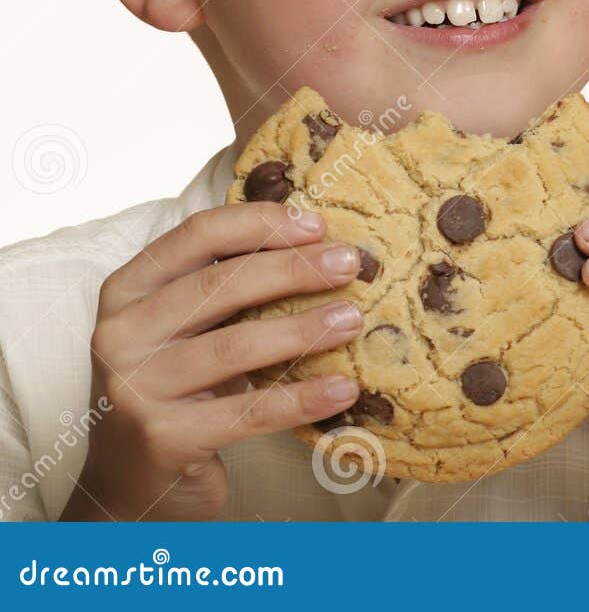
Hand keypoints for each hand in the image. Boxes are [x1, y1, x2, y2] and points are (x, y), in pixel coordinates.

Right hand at [59, 202, 365, 520]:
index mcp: (127, 290)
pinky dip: (302, 398)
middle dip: (293, 269)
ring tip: (353, 320)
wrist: (132, 481)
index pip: (196, 236)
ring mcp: (135, 388)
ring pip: (235, 347)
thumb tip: (322, 246)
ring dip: (304, 330)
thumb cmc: (176, 387)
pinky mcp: (162, 438)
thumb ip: (227, 287)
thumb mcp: (186, 328)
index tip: (319, 226)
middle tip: (350, 264)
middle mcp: (120, 334)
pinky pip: (247, 411)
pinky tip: (344, 389)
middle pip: (219, 285)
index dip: (260, 223)